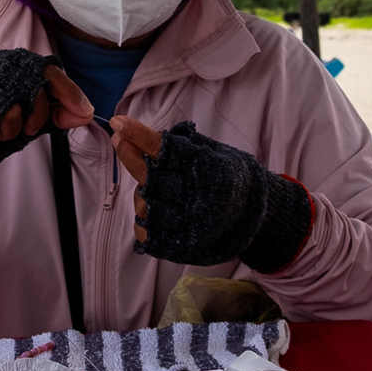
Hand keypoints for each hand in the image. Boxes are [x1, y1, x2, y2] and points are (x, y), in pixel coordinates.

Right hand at [0, 64, 92, 146]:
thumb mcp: (34, 118)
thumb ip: (60, 113)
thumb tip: (88, 113)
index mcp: (13, 65)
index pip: (47, 69)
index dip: (68, 91)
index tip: (84, 112)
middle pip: (30, 85)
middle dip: (37, 113)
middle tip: (32, 128)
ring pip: (6, 105)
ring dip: (11, 127)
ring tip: (5, 132)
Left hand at [112, 117, 314, 273]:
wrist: (253, 214)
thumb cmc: (225, 175)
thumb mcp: (210, 150)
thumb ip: (178, 143)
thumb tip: (132, 130)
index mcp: (210, 170)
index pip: (166, 150)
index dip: (139, 136)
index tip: (118, 123)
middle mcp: (201, 199)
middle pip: (150, 177)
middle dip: (132, 157)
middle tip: (122, 142)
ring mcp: (191, 226)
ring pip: (145, 205)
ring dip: (141, 191)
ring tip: (153, 185)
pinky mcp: (183, 248)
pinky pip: (147, 234)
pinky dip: (143, 220)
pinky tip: (152, 208)